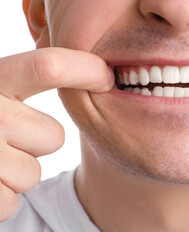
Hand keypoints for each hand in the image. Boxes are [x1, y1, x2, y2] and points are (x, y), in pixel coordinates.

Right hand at [0, 47, 112, 220]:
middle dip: (36, 142)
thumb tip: (89, 58)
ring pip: (32, 174)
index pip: (47, 68)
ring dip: (16, 171)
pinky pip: (12, 202)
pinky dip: (1, 197)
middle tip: (3, 136)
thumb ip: (27, 73)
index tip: (106, 76)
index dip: (85, 70)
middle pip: (53, 136)